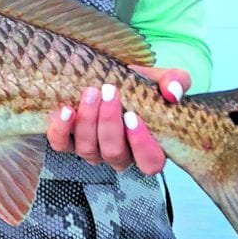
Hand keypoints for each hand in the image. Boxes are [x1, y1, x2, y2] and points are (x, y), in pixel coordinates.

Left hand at [44, 66, 186, 175]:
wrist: (109, 76)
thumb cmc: (139, 84)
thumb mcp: (162, 78)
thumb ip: (176, 81)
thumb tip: (173, 93)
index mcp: (147, 146)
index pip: (150, 162)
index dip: (141, 144)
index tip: (133, 115)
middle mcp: (120, 154)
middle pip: (115, 154)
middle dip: (110, 123)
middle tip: (109, 91)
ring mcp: (93, 151)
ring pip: (89, 151)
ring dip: (88, 121)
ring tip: (91, 92)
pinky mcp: (69, 142)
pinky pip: (61, 145)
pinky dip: (61, 129)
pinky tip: (66, 109)